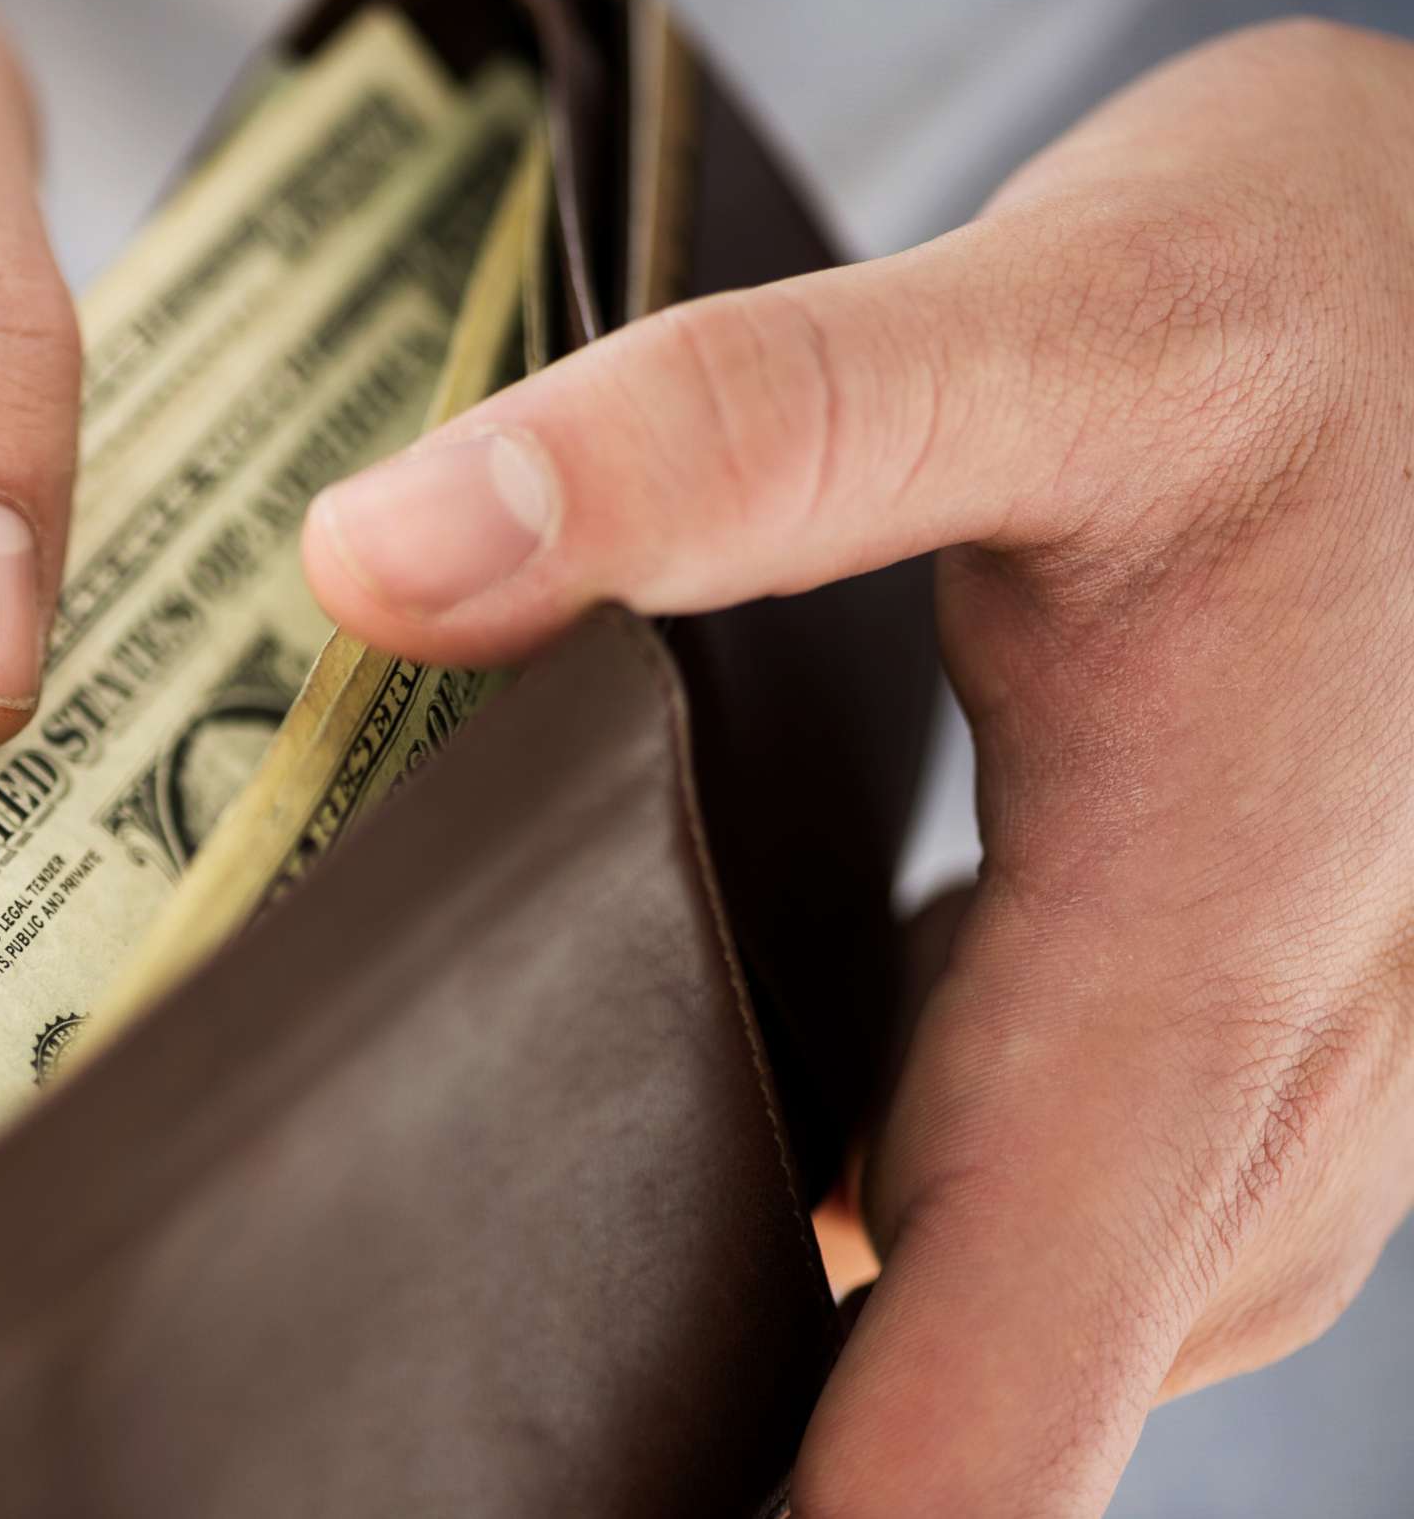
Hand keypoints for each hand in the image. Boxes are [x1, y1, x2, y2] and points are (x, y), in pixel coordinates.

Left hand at [304, 18, 1413, 1513]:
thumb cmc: (1313, 293)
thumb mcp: (1037, 326)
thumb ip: (727, 438)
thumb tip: (381, 559)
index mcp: (1196, 973)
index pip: (995, 1395)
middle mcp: (1268, 1078)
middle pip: (1001, 1397)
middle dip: (772, 1466)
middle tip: (499, 1445)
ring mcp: (1281, 1063)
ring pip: (1048, 1313)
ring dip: (852, 1367)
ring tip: (581, 1372)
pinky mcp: (1245, 1010)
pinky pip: (1080, 1204)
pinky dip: (922, 1229)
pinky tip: (768, 1167)